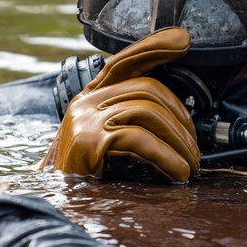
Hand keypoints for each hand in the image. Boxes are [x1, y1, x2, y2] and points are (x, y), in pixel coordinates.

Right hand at [40, 28, 199, 181]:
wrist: (52, 205)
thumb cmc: (82, 177)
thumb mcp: (103, 141)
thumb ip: (126, 121)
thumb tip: (173, 121)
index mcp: (89, 97)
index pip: (123, 61)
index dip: (153, 48)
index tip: (181, 41)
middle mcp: (85, 102)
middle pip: (147, 89)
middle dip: (181, 118)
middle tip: (194, 149)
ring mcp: (86, 118)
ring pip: (149, 112)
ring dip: (179, 141)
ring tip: (190, 165)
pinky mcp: (89, 140)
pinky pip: (141, 139)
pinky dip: (167, 157)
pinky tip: (178, 172)